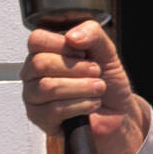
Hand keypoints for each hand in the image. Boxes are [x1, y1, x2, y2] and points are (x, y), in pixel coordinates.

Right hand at [19, 21, 148, 153]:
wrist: (119, 113)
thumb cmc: (107, 82)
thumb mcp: (106, 52)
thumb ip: (92, 34)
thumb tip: (72, 37)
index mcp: (43, 53)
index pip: (37, 40)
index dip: (64, 46)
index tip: (83, 54)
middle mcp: (33, 74)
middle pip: (40, 64)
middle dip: (77, 68)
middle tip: (97, 73)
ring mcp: (34, 98)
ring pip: (47, 87)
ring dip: (82, 87)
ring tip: (98, 88)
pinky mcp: (41, 119)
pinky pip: (54, 110)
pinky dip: (81, 105)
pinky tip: (93, 104)